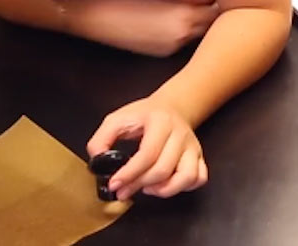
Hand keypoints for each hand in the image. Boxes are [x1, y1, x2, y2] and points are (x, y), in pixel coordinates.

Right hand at [74, 0, 220, 56]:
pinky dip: (191, 33)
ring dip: (206, 25)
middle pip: (213, 27)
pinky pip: (185, 42)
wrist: (96, 19)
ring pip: (200, 35)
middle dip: (221, 15)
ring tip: (212, 12)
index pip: (217, 11)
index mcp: (184, 17)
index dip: (225, 2)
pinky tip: (191, 24)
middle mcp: (183, 36)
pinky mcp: (163, 53)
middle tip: (229, 3)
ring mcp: (173, 47)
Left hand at [87, 95, 207, 200]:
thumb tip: (98, 161)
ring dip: (165, 189)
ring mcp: (192, 146)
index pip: (147, 154)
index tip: (115, 184)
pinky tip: (166, 185)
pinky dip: (184, 187)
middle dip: (139, 184)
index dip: (130, 173)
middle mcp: (180, 134)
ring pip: (187, 176)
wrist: (171, 107)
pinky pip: (199, 177)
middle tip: (124, 191)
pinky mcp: (199, 156)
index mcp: (160, 122)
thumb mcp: (117, 119)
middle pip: (163, 169)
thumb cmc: (143, 116)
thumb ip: (101, 139)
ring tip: (148, 189)